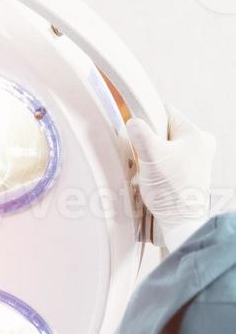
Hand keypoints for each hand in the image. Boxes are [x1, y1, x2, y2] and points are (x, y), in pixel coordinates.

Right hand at [128, 107, 217, 251]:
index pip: (167, 112)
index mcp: (195, 134)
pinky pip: (167, 161)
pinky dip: (156, 167)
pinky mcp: (189, 172)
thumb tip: (133, 121)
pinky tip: (151, 179)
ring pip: (164, 147)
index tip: (134, 127)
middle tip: (140, 156)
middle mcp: (199, 144)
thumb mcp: (151, 156)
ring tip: (146, 171)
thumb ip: (141, 134)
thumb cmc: (171, 190)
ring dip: (150, 156)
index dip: (147, 117)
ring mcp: (195, 159)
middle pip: (164, 131)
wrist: (181, 220)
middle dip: (147, 142)